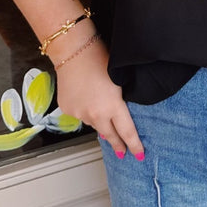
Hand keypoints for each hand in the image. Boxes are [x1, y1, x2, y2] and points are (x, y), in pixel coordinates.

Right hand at [54, 36, 143, 159]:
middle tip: (122, 152)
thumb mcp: (119, 80)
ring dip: (99, 122)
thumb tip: (121, 110)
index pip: (127, 132)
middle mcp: (96, 115)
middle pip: (109, 135)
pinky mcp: (67, 109)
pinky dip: (84, 110)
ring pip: (93, 123)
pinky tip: (85, 98)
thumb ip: (120, 100)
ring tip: (101, 111)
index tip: (139, 154)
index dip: (134, 145)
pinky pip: (80, 115)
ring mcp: (80, 113)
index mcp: (113, 107)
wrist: (73, 51)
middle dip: (117, 144)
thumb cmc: (99, 58)